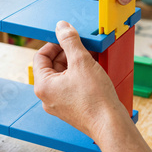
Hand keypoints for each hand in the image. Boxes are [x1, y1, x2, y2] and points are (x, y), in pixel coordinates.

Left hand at [33, 21, 124, 139]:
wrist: (110, 124)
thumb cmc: (95, 98)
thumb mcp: (82, 61)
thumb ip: (70, 40)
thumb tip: (61, 26)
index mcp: (43, 86)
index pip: (41, 56)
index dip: (54, 43)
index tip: (67, 38)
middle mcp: (47, 97)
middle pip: (52, 66)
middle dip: (67, 53)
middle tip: (82, 46)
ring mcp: (59, 104)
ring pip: (64, 76)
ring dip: (76, 64)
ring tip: (92, 57)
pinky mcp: (72, 109)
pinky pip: (71, 86)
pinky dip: (81, 76)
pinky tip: (95, 71)